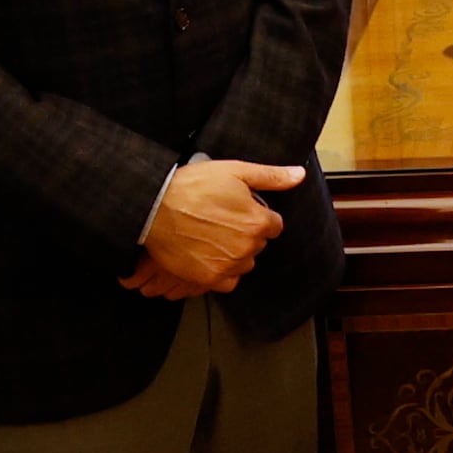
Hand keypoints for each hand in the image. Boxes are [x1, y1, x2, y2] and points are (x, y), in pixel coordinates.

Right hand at [132, 155, 304, 298]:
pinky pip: (228, 281)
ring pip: (244, 262)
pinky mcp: (209, 277)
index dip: (257, 215)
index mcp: (258, 221)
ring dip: (234, 252)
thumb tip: (299, 175)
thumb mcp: (235, 171)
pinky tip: (208, 254)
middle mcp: (247, 247)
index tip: (239, 210)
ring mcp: (228, 264)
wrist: (154, 208)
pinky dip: (222, 270)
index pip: (273, 225)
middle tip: (221, 220)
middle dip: (246, 233)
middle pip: (258, 244)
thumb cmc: (192, 187)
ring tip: (212, 235)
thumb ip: (271, 176)